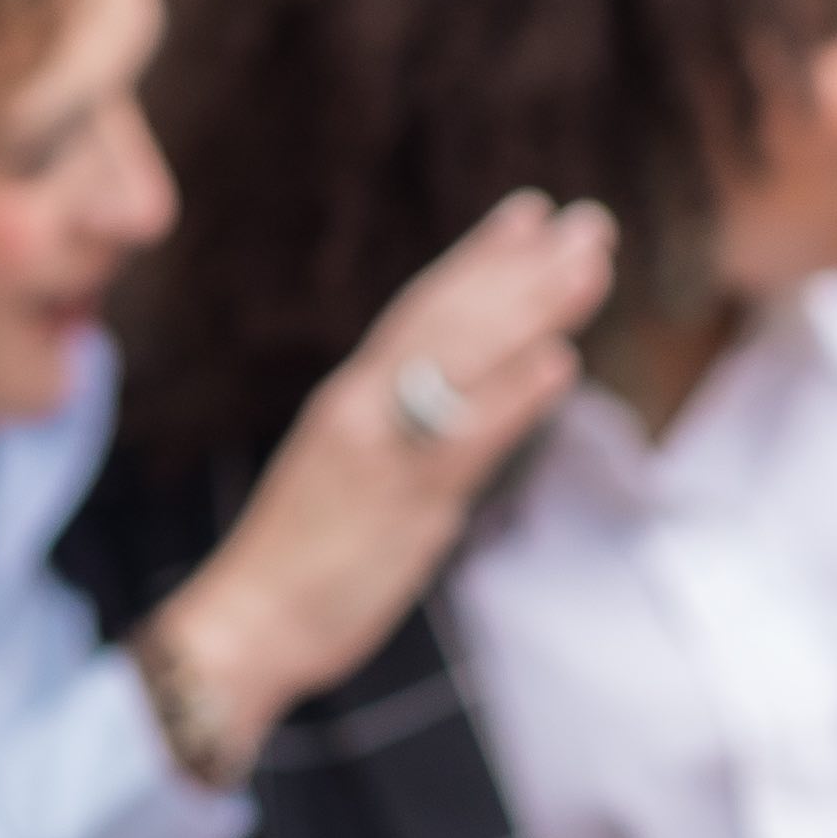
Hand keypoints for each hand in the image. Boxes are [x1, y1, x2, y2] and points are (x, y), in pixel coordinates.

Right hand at [132, 193, 614, 778]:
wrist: (244, 625)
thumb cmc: (298, 562)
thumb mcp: (346, 478)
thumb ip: (402, 436)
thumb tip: (464, 409)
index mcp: (351, 401)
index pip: (421, 312)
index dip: (478, 258)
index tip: (531, 212)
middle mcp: (363, 409)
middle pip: (451, 320)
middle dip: (523, 267)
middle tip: (590, 222)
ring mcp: (382, 453)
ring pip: (463, 362)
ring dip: (534, 309)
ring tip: (592, 264)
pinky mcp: (399, 505)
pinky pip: (464, 443)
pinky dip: (512, 400)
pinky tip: (560, 363)